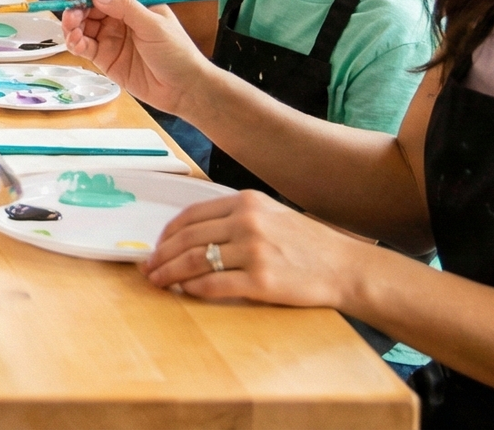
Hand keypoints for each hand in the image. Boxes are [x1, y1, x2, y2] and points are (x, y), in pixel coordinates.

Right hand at [59, 0, 216, 113]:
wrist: (183, 89)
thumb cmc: (177, 53)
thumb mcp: (154, 25)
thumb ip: (126, 8)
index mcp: (135, 0)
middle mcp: (120, 15)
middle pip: (88, 3)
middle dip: (75, 7)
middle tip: (70, 18)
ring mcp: (111, 35)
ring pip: (82, 23)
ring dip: (71, 25)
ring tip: (72, 34)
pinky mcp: (104, 56)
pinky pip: (83, 45)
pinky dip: (74, 43)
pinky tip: (76, 45)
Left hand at [145, 189, 369, 307]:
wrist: (346, 268)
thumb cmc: (309, 244)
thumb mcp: (272, 214)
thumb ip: (236, 218)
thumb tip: (193, 235)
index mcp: (246, 202)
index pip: (191, 215)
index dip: (166, 233)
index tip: (155, 246)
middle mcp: (247, 222)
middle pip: (187, 238)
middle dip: (160, 255)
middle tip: (147, 268)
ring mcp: (254, 251)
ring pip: (195, 261)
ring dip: (170, 273)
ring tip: (157, 282)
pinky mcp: (261, 281)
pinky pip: (214, 284)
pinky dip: (193, 289)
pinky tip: (185, 292)